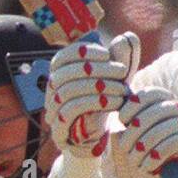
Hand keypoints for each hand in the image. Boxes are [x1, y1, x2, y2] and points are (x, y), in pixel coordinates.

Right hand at [44, 31, 140, 158]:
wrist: (94, 140)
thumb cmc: (104, 103)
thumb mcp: (115, 79)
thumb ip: (121, 58)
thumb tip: (127, 37)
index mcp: (58, 76)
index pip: (63, 56)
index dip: (84, 52)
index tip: (108, 54)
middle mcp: (50, 92)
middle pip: (66, 73)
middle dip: (97, 69)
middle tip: (122, 71)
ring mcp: (52, 111)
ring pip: (68, 91)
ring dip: (98, 87)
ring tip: (122, 88)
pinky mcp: (58, 130)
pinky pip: (70, 111)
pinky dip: (95, 103)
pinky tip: (114, 102)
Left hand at [113, 87, 177, 177]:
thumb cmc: (172, 158)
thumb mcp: (152, 143)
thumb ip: (139, 132)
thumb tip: (120, 125)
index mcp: (175, 108)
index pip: (156, 93)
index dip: (137, 102)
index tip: (122, 119)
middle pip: (163, 109)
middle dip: (139, 127)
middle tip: (124, 146)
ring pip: (174, 125)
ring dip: (149, 142)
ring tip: (135, 159)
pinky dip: (163, 152)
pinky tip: (150, 164)